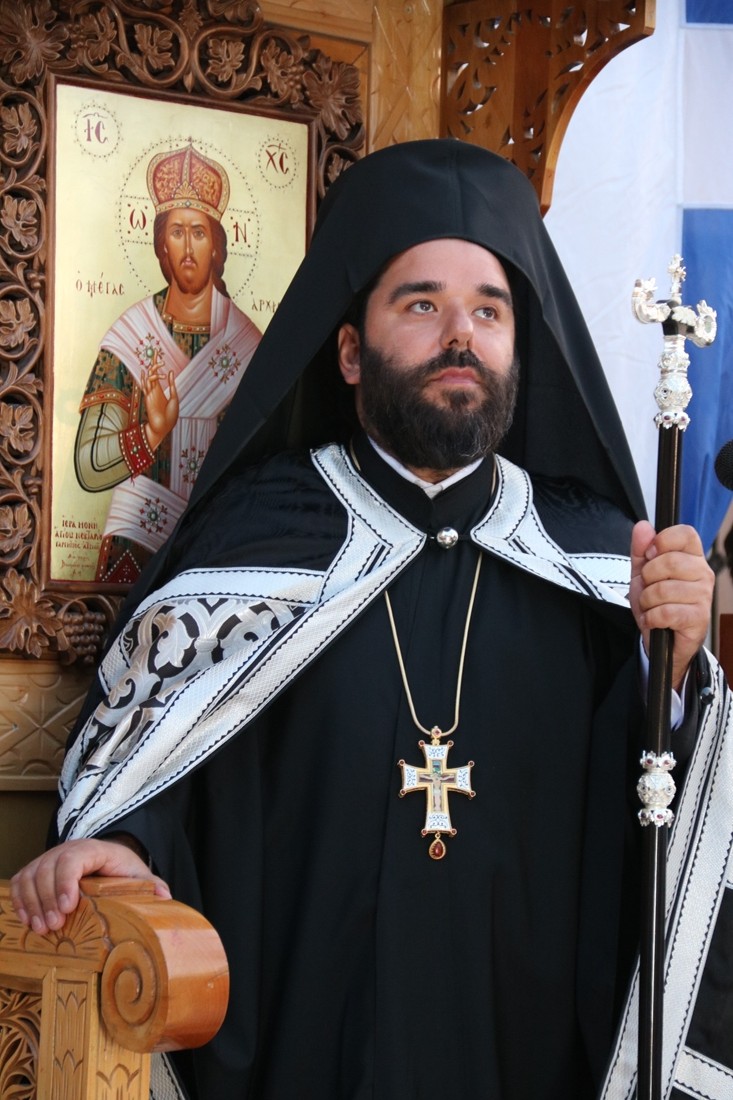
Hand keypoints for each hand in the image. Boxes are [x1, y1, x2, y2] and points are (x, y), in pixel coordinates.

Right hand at [10, 838, 170, 934]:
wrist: (107, 859)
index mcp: (94, 849)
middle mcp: (68, 850)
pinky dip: (20, 900)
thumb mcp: (138, 874)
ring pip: (31, 875)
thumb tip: (164, 898)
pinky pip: (21, 881)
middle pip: (48, 868)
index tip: (67, 907)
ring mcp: (49, 859)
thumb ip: (150, 886)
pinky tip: (28, 920)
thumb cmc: (121, 869)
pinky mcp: (37, 870)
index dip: (66, 881)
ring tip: (41, 929)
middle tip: (53, 927)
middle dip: (47, 899)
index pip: (74, 858)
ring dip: (32, 903)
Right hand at [143, 356, 178, 448]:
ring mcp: (150, 394)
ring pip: (149, 377)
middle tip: (156, 351)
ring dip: (153, 369)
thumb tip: (170, 371)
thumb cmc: (171, 415)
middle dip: (154, 362)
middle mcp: (154, 390)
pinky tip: (145, 371)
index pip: (158, 374)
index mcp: (161, 391)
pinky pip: (146, 386)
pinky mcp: (148, 398)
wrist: (164, 427)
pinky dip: (146, 378)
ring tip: (157, 361)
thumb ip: (171, 385)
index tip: (158, 354)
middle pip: (152, 373)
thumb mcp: (174, 398)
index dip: (157, 364)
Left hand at [629, 520, 713, 691]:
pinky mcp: (699, 619)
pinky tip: (654, 620)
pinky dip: (651, 618)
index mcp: (692, 557)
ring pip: (664, 589)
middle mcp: (703, 574)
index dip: (663, 540)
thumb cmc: (656, 603)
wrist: (661, 639)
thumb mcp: (642, 574)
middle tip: (648, 588)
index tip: (650, 555)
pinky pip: (666, 612)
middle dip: (648, 577)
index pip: (686, 533)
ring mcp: (703, 596)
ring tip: (651, 607)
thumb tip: (643, 526)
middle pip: (671, 561)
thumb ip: (640, 549)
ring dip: (647, 601)